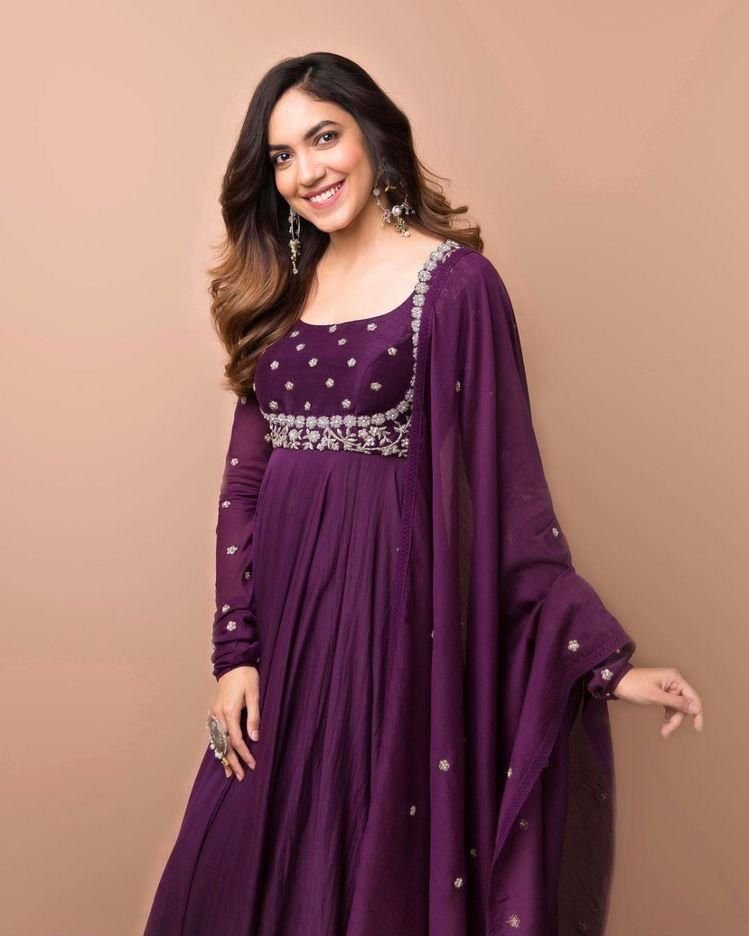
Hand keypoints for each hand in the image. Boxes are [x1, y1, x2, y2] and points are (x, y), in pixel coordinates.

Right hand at [210, 665, 260, 779]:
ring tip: (228, 772)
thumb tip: (255, 739)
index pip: (237, 740)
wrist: (233, 663)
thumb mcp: (254, 695)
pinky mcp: (214, 711)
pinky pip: (214, 734)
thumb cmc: (247, 677)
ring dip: (223, 757)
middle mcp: (219, 715)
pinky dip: (217, 746)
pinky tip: (220, 754)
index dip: (244, 754)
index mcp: (229, 712)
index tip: (252, 765)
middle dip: (232, 761)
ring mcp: (214, 714)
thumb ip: (254, 717)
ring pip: (217, 741)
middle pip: (224, 744)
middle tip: (239, 776)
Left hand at [613, 667, 703, 736]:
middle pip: (684, 705)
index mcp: (675, 678)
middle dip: (677, 719)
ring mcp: (668, 687)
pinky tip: (664, 726)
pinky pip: (670, 707)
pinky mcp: (661, 693)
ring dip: (672, 720)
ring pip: (677, 708)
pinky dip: (667, 716)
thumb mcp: (656, 696)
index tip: (697, 729)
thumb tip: (696, 708)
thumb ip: (677, 703)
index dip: (697, 713)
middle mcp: (674, 682)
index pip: (693, 697)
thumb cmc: (634, 686)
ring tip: (664, 732)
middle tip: (667, 732)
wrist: (616, 682)